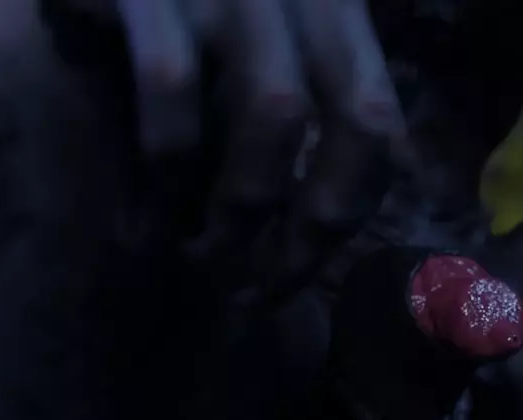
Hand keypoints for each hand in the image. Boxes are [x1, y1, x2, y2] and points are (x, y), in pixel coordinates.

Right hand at [53, 0, 410, 293]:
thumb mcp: (245, 38)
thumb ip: (280, 103)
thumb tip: (313, 222)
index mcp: (334, 8)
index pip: (382, 124)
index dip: (352, 210)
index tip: (301, 269)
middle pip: (360, 121)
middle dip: (314, 226)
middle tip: (259, 288)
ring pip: (279, 115)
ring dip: (242, 209)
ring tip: (200, 258)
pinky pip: (173, 90)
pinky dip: (164, 174)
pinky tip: (140, 226)